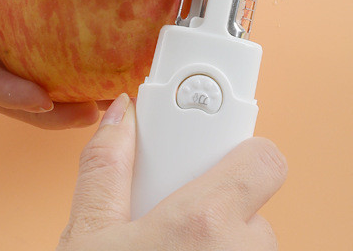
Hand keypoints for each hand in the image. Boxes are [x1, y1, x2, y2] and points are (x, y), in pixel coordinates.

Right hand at [57, 94, 285, 249]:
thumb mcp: (87, 235)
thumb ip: (106, 166)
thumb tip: (120, 114)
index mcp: (205, 224)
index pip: (266, 160)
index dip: (241, 149)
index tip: (215, 150)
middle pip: (252, 203)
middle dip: (218, 203)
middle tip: (175, 216)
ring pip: (249, 244)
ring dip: (220, 241)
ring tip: (171, 249)